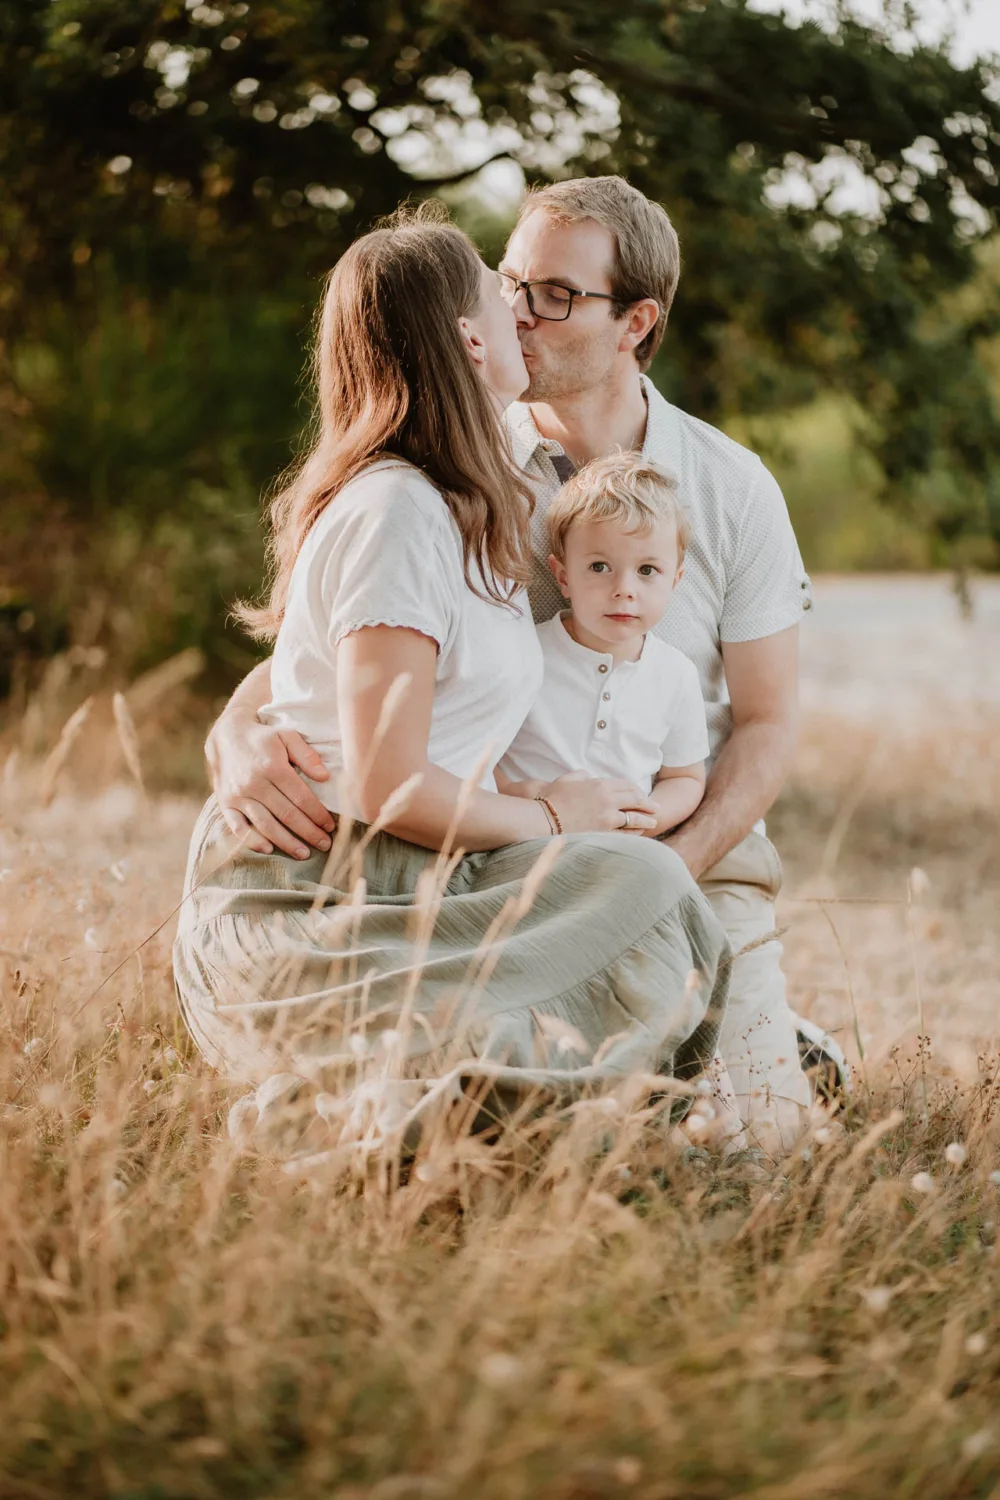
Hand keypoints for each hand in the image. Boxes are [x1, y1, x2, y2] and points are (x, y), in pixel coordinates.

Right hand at [206, 712, 336, 858]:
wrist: (226, 737)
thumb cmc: (263, 738)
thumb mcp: (287, 736)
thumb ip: (306, 755)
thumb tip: (325, 777)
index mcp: (272, 767)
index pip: (301, 797)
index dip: (318, 814)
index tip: (330, 826)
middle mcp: (255, 783)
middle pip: (286, 814)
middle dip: (308, 832)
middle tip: (325, 845)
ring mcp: (239, 795)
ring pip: (265, 824)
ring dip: (286, 842)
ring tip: (303, 853)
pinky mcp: (226, 803)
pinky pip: (238, 827)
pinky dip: (252, 840)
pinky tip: (268, 849)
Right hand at [544, 774, 656, 834]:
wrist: (543, 820)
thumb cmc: (552, 798)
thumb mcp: (567, 779)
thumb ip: (581, 775)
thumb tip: (588, 776)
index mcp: (600, 785)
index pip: (626, 785)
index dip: (637, 790)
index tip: (643, 794)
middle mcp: (608, 800)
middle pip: (635, 800)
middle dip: (648, 804)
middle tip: (656, 807)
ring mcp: (607, 819)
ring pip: (634, 818)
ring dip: (645, 819)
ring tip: (653, 821)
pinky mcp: (603, 834)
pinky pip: (625, 834)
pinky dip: (634, 832)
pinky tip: (639, 833)